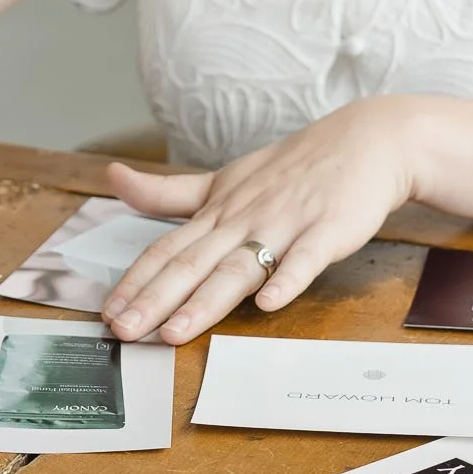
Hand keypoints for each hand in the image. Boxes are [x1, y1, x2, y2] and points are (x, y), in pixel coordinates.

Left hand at [99, 97, 424, 344]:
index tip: (106, 312)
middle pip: (193, 263)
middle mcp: (243, 217)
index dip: (135, 281)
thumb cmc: (291, 169)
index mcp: (217, 211)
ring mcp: (285, 223)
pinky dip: (287, 280)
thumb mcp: (224, 178)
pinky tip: (269, 304)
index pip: (167, 249)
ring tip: (175, 331)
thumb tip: (114, 179)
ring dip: (206, 300)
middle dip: (154, 299)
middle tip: (123, 331)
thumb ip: (170, 192)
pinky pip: (306, 258)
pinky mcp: (327, 230)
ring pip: (240, 266)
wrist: (366, 142)